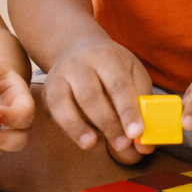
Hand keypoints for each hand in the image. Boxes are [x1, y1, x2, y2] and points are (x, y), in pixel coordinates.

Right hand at [41, 35, 154, 163]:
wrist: (78, 47)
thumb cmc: (112, 66)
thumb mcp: (133, 75)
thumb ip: (142, 107)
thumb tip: (144, 144)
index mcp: (108, 56)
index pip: (119, 85)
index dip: (128, 111)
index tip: (136, 133)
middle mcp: (81, 63)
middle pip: (91, 96)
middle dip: (107, 124)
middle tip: (122, 145)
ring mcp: (61, 75)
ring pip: (66, 103)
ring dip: (79, 128)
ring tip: (92, 144)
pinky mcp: (48, 89)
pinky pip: (54, 111)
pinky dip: (66, 128)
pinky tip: (81, 139)